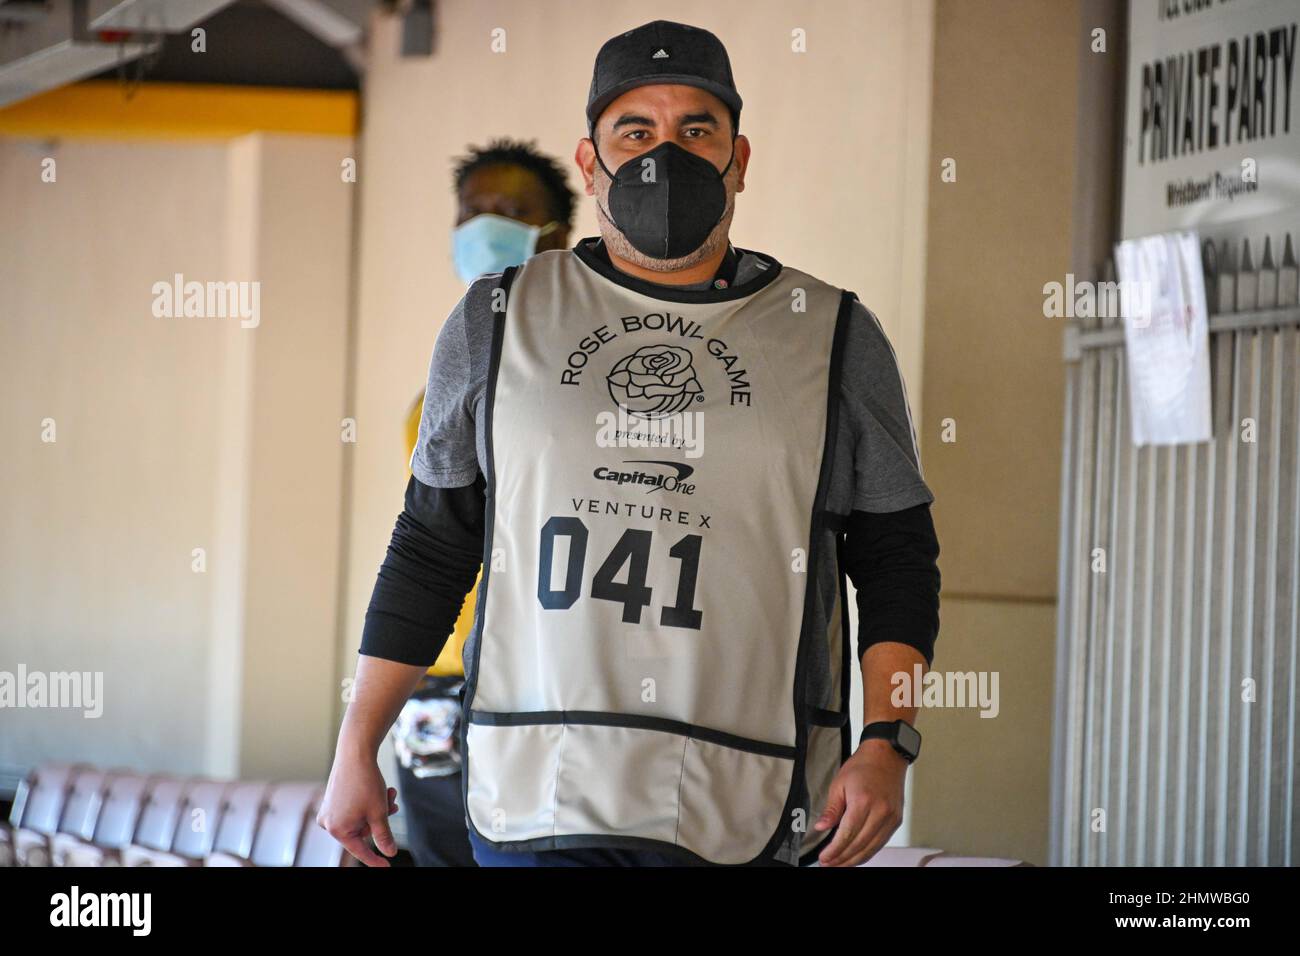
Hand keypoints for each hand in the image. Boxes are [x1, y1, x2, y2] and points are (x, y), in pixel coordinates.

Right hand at [317, 749, 400, 866]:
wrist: (355, 752)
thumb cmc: (365, 782)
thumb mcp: (379, 813)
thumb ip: (383, 836)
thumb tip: (389, 852)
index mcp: (337, 829)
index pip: (360, 851)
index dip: (375, 860)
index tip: (386, 867)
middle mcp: (328, 822)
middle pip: (363, 831)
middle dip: (381, 819)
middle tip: (393, 805)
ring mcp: (329, 811)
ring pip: (361, 819)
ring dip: (378, 809)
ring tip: (388, 793)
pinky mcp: (332, 800)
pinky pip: (354, 809)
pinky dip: (369, 803)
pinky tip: (380, 790)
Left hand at [812, 739, 907, 866]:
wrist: (886, 756)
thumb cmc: (863, 766)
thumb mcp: (839, 784)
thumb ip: (831, 809)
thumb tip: (821, 827)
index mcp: (863, 801)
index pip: (847, 834)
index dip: (835, 850)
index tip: (825, 858)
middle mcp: (880, 812)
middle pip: (860, 845)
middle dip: (843, 859)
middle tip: (829, 864)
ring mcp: (891, 817)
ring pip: (872, 848)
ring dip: (855, 860)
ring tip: (840, 865)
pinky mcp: (896, 820)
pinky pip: (881, 843)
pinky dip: (868, 852)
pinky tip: (857, 856)